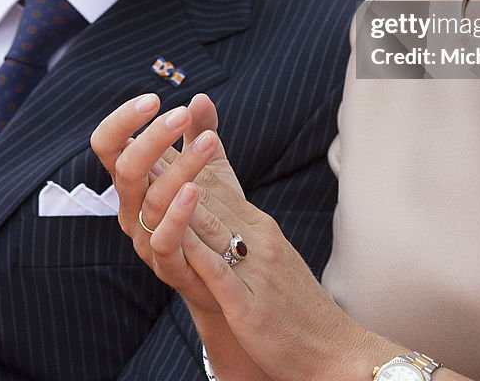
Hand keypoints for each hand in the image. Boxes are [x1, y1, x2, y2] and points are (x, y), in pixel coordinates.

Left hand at [93, 93, 384, 380]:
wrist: (335, 350)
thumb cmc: (294, 306)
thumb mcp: (269, 256)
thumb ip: (240, 226)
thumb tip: (212, 197)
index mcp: (258, 228)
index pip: (217, 183)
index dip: (186, 155)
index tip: (159, 129)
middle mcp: (258, 239)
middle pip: (210, 194)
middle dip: (176, 165)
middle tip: (144, 137)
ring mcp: (255, 268)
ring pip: (212, 226)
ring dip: (182, 197)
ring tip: (152, 172)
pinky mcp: (251, 303)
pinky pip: (221, 273)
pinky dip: (199, 249)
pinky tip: (178, 234)